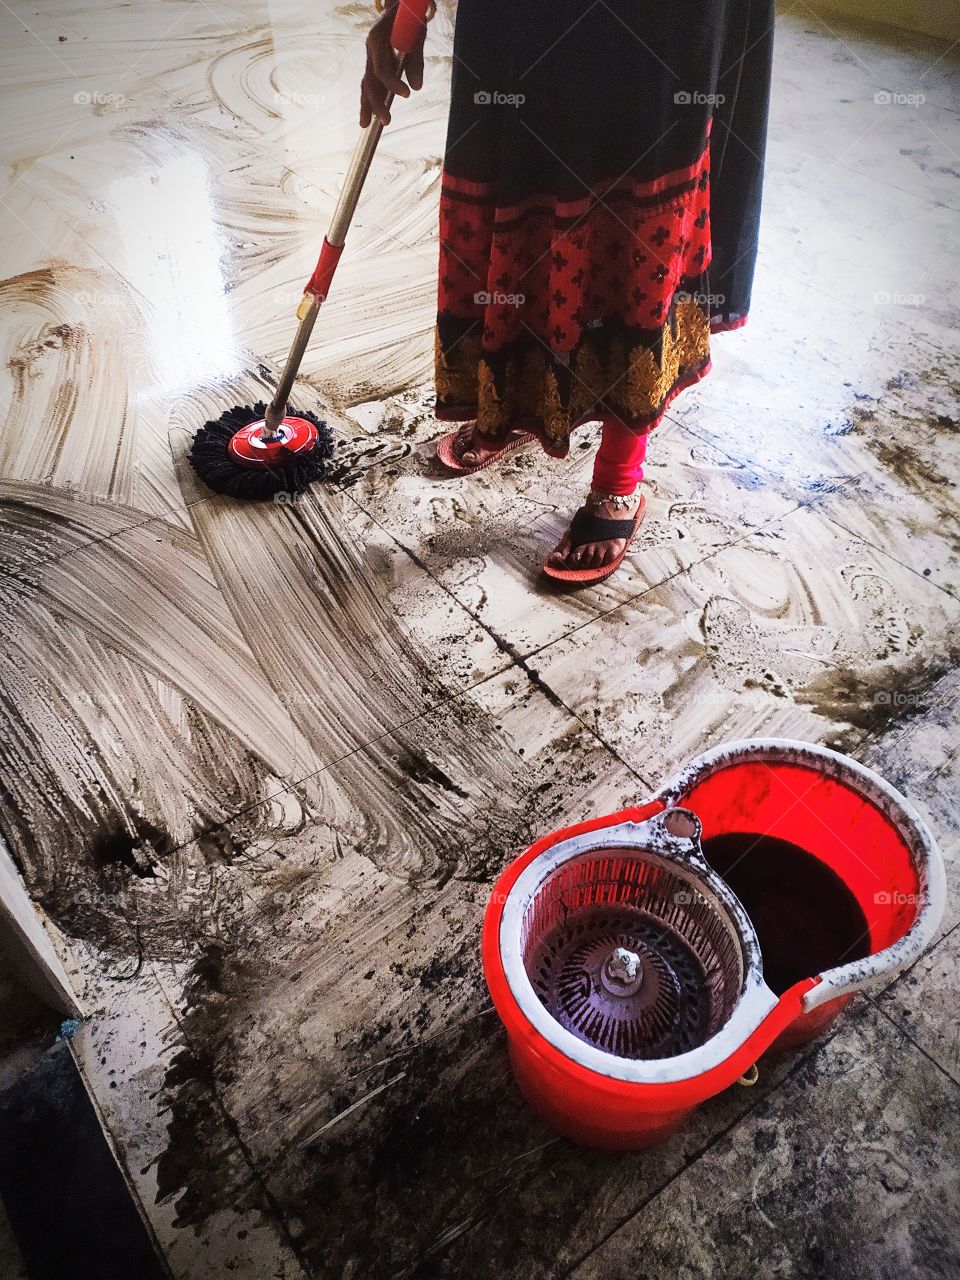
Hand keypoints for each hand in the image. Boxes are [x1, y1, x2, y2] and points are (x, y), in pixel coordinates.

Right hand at [360, 2, 425, 127]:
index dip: (393, 83)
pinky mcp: (374, 61)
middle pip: (370, 80)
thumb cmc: (410, 17)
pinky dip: (368, 98)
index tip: (406, 95)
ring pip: (366, 83)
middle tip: (386, 120)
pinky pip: (369, 82)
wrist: (400, 5)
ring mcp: (370, 56)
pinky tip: (367, 116)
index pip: (382, 68)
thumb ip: (416, 60)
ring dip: (367, 104)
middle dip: (376, 102)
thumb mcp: (417, 34)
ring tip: (365, 125)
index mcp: (377, 39)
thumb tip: (417, 87)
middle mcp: (370, 49)